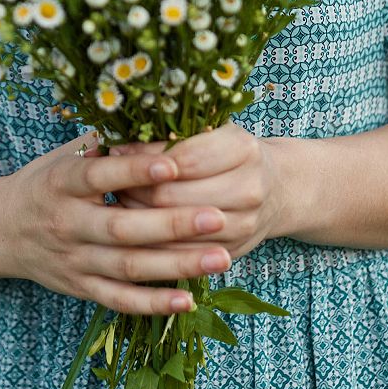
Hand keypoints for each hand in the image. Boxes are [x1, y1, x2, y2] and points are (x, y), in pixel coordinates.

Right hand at [0, 131, 234, 314]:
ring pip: (128, 268)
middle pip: (122, 228)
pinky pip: (119, 301)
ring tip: (221, 258)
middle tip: (218, 216)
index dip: (135, 170)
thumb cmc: (45, 183)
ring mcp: (74, 260)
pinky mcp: (81, 288)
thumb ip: (107, 141)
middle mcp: (66, 224)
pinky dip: (152, 304)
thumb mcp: (65, 155)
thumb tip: (156, 114)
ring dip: (177, 266)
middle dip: (173, 224)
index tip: (176, 164)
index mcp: (61, 183)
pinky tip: (188, 300)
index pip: (99, 175)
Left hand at [110, 122, 285, 263]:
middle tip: (111, 183)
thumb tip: (117, 147)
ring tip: (120, 204)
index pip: (181, 158)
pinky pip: (182, 255)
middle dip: (135, 190)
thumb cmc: (231, 155)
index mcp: (243, 149)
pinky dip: (153, 245)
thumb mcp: (211, 133)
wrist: (277, 190)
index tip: (115, 152)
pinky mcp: (232, 252)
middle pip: (174, 195)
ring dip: (140, 219)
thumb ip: (171, 138)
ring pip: (175, 229)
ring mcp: (244, 224)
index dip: (143, 158)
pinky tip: (135, 231)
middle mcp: (249, 187)